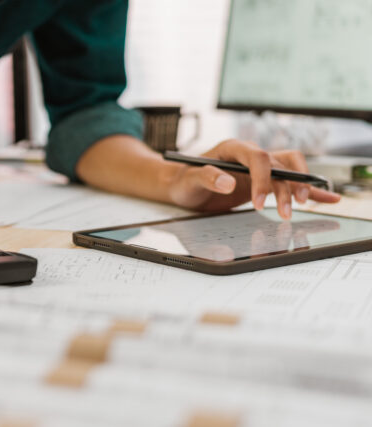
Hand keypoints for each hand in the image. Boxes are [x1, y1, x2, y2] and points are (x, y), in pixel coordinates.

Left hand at [166, 140, 340, 218]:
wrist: (182, 183)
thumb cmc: (184, 178)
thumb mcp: (189, 179)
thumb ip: (207, 177)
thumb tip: (227, 182)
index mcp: (233, 148)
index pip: (257, 157)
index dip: (262, 179)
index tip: (259, 204)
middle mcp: (249, 155)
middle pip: (278, 164)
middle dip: (287, 185)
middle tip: (287, 210)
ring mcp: (259, 167)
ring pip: (290, 169)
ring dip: (300, 186)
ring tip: (304, 205)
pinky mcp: (264, 180)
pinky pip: (291, 181)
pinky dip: (309, 189)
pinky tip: (327, 197)